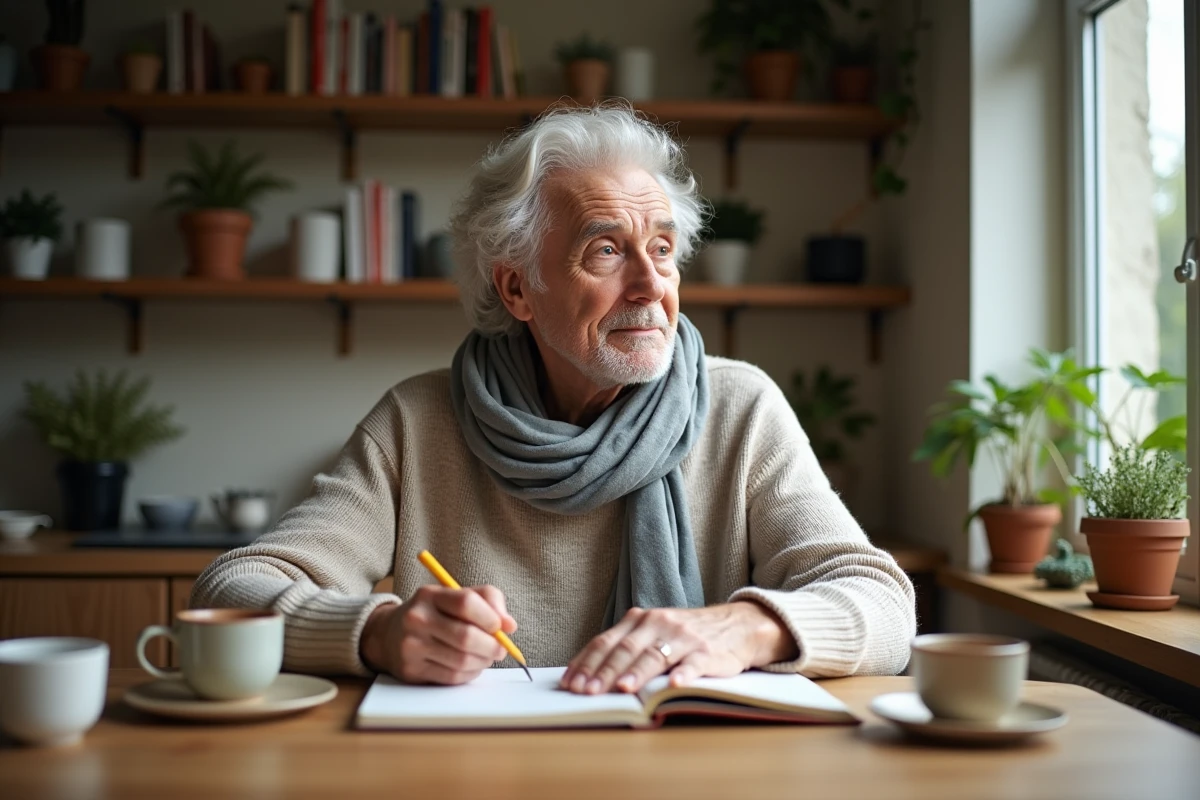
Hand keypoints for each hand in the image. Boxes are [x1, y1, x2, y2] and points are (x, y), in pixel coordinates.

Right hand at [360, 585, 516, 684]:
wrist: (389, 634)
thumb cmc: (434, 613)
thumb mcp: (457, 596)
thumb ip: (489, 601)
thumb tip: (510, 625)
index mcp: (429, 595)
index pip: (466, 603)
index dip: (490, 617)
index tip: (500, 626)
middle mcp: (416, 619)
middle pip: (466, 636)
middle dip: (492, 646)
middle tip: (501, 648)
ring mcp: (411, 646)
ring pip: (461, 660)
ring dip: (483, 661)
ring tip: (486, 656)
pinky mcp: (411, 670)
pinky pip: (452, 677)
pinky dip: (470, 674)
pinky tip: (471, 666)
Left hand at [560, 602, 796, 694]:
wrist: (736, 625)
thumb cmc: (684, 635)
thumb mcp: (653, 633)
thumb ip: (625, 647)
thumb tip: (589, 674)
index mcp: (640, 620)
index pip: (605, 642)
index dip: (586, 663)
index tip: (570, 683)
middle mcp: (658, 624)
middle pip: (625, 650)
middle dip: (603, 672)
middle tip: (587, 692)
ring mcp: (683, 638)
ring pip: (654, 656)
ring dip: (636, 674)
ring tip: (622, 689)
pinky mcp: (707, 653)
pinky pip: (693, 664)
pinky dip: (683, 674)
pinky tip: (674, 685)